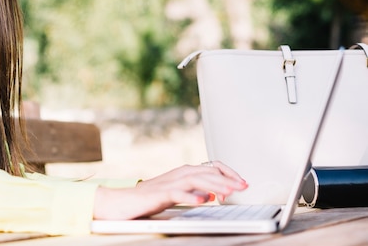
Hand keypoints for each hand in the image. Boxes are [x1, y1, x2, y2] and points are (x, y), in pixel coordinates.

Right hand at [93, 161, 247, 219]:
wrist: (124, 201)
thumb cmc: (149, 198)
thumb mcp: (176, 192)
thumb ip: (193, 191)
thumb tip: (210, 193)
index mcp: (183, 172)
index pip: (211, 166)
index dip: (228, 173)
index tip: (242, 183)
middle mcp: (178, 174)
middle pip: (207, 172)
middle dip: (228, 179)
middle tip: (243, 187)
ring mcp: (168, 183)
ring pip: (195, 180)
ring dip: (215, 185)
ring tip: (229, 192)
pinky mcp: (159, 194)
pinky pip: (177, 193)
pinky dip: (190, 196)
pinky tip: (202, 200)